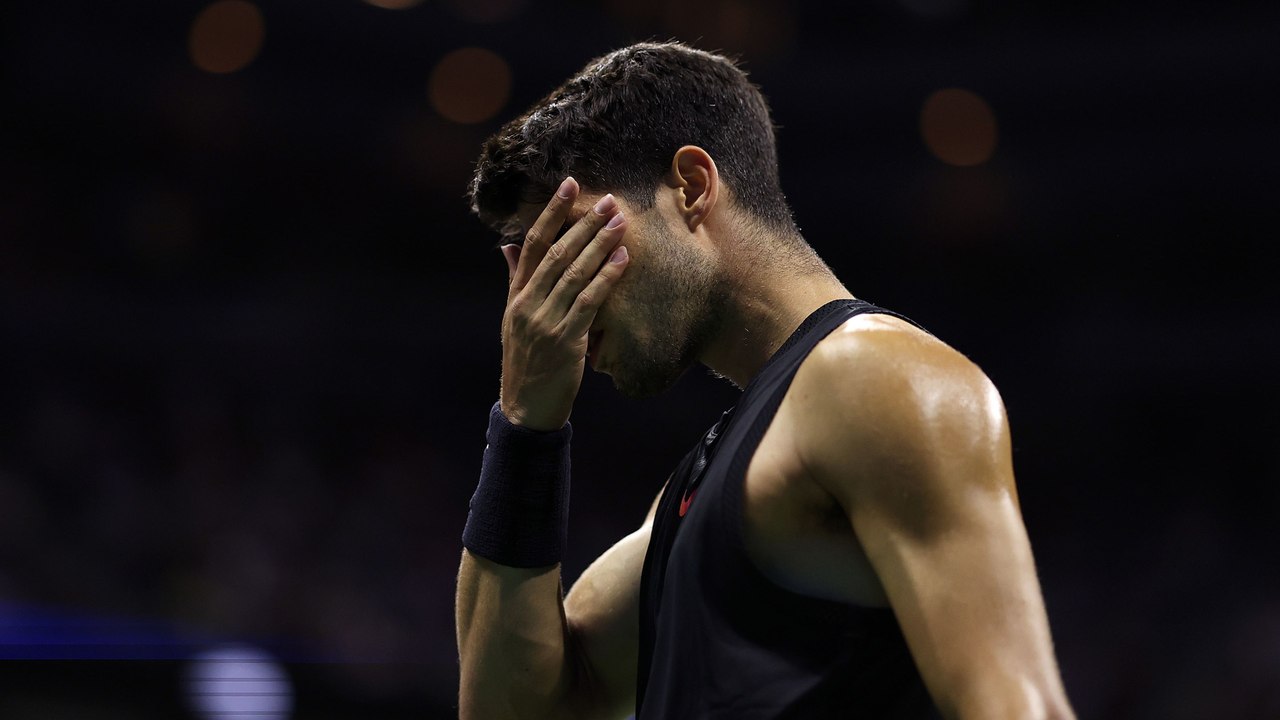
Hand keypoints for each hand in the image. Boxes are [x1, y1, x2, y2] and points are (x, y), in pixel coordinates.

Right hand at [498, 177, 629, 430]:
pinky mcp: (565, 340)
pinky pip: (589, 302)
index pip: (532, 244)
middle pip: (557, 253)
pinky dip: (606, 278)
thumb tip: (509, 246)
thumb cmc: (526, 360)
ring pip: (574, 274)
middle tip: (608, 200)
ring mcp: (545, 321)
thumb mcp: (513, 319)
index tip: (569, 186)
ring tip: (620, 223)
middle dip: (583, 223)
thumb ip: (515, 280)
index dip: (551, 213)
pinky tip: (622, 260)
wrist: (526, 407)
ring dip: (599, 245)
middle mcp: (527, 303)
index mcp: (516, 295)